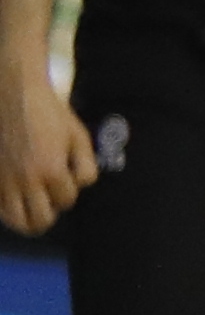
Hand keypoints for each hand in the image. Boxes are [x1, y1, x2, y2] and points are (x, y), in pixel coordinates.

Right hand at [0, 71, 90, 235]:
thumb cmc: (48, 112)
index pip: (66, 201)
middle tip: (49, 200)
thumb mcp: (78, 136)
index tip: (64, 179)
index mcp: (51, 170)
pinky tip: (14, 197)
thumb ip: (85, 165)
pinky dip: (7, 208)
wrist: (13, 93)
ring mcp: (3, 180)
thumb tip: (80, 186)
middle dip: (50, 212)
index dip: (69, 192)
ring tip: (32, 207)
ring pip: (15, 221)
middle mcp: (25, 180)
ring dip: (27, 218)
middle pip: (40, 221)